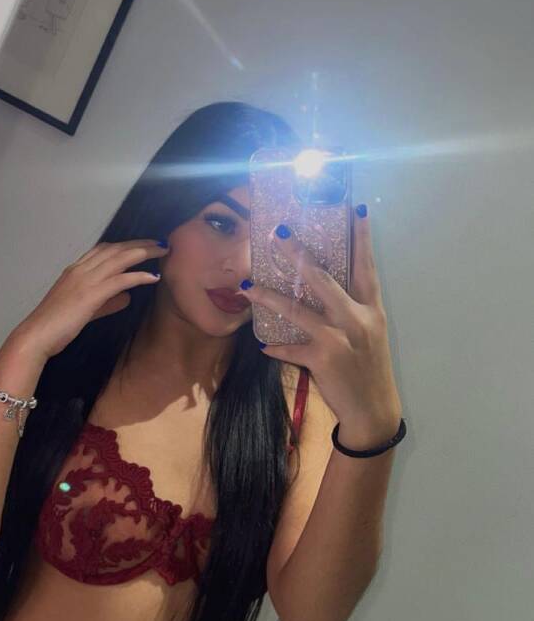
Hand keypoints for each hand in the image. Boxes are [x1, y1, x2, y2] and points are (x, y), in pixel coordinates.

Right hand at [16, 239, 167, 361]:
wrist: (37, 335)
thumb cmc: (56, 326)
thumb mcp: (84, 310)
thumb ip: (106, 302)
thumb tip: (126, 297)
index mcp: (75, 270)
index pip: (103, 250)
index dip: (124, 245)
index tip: (141, 244)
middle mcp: (80, 269)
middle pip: (115, 249)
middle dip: (139, 243)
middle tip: (159, 242)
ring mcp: (85, 280)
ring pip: (120, 258)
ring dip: (143, 252)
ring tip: (162, 250)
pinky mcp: (91, 294)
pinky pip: (121, 280)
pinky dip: (139, 276)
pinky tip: (153, 277)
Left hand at [235, 209, 401, 432]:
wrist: (373, 410)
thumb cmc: (369, 369)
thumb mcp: (369, 334)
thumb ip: (351, 311)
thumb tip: (326, 291)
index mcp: (370, 309)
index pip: (366, 266)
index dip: (362, 238)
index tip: (355, 210)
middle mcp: (356, 318)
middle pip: (324, 279)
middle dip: (299, 254)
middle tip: (278, 232)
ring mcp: (339, 338)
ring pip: (297, 310)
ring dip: (269, 297)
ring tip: (247, 285)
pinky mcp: (322, 358)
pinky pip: (290, 348)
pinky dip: (276, 346)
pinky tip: (262, 343)